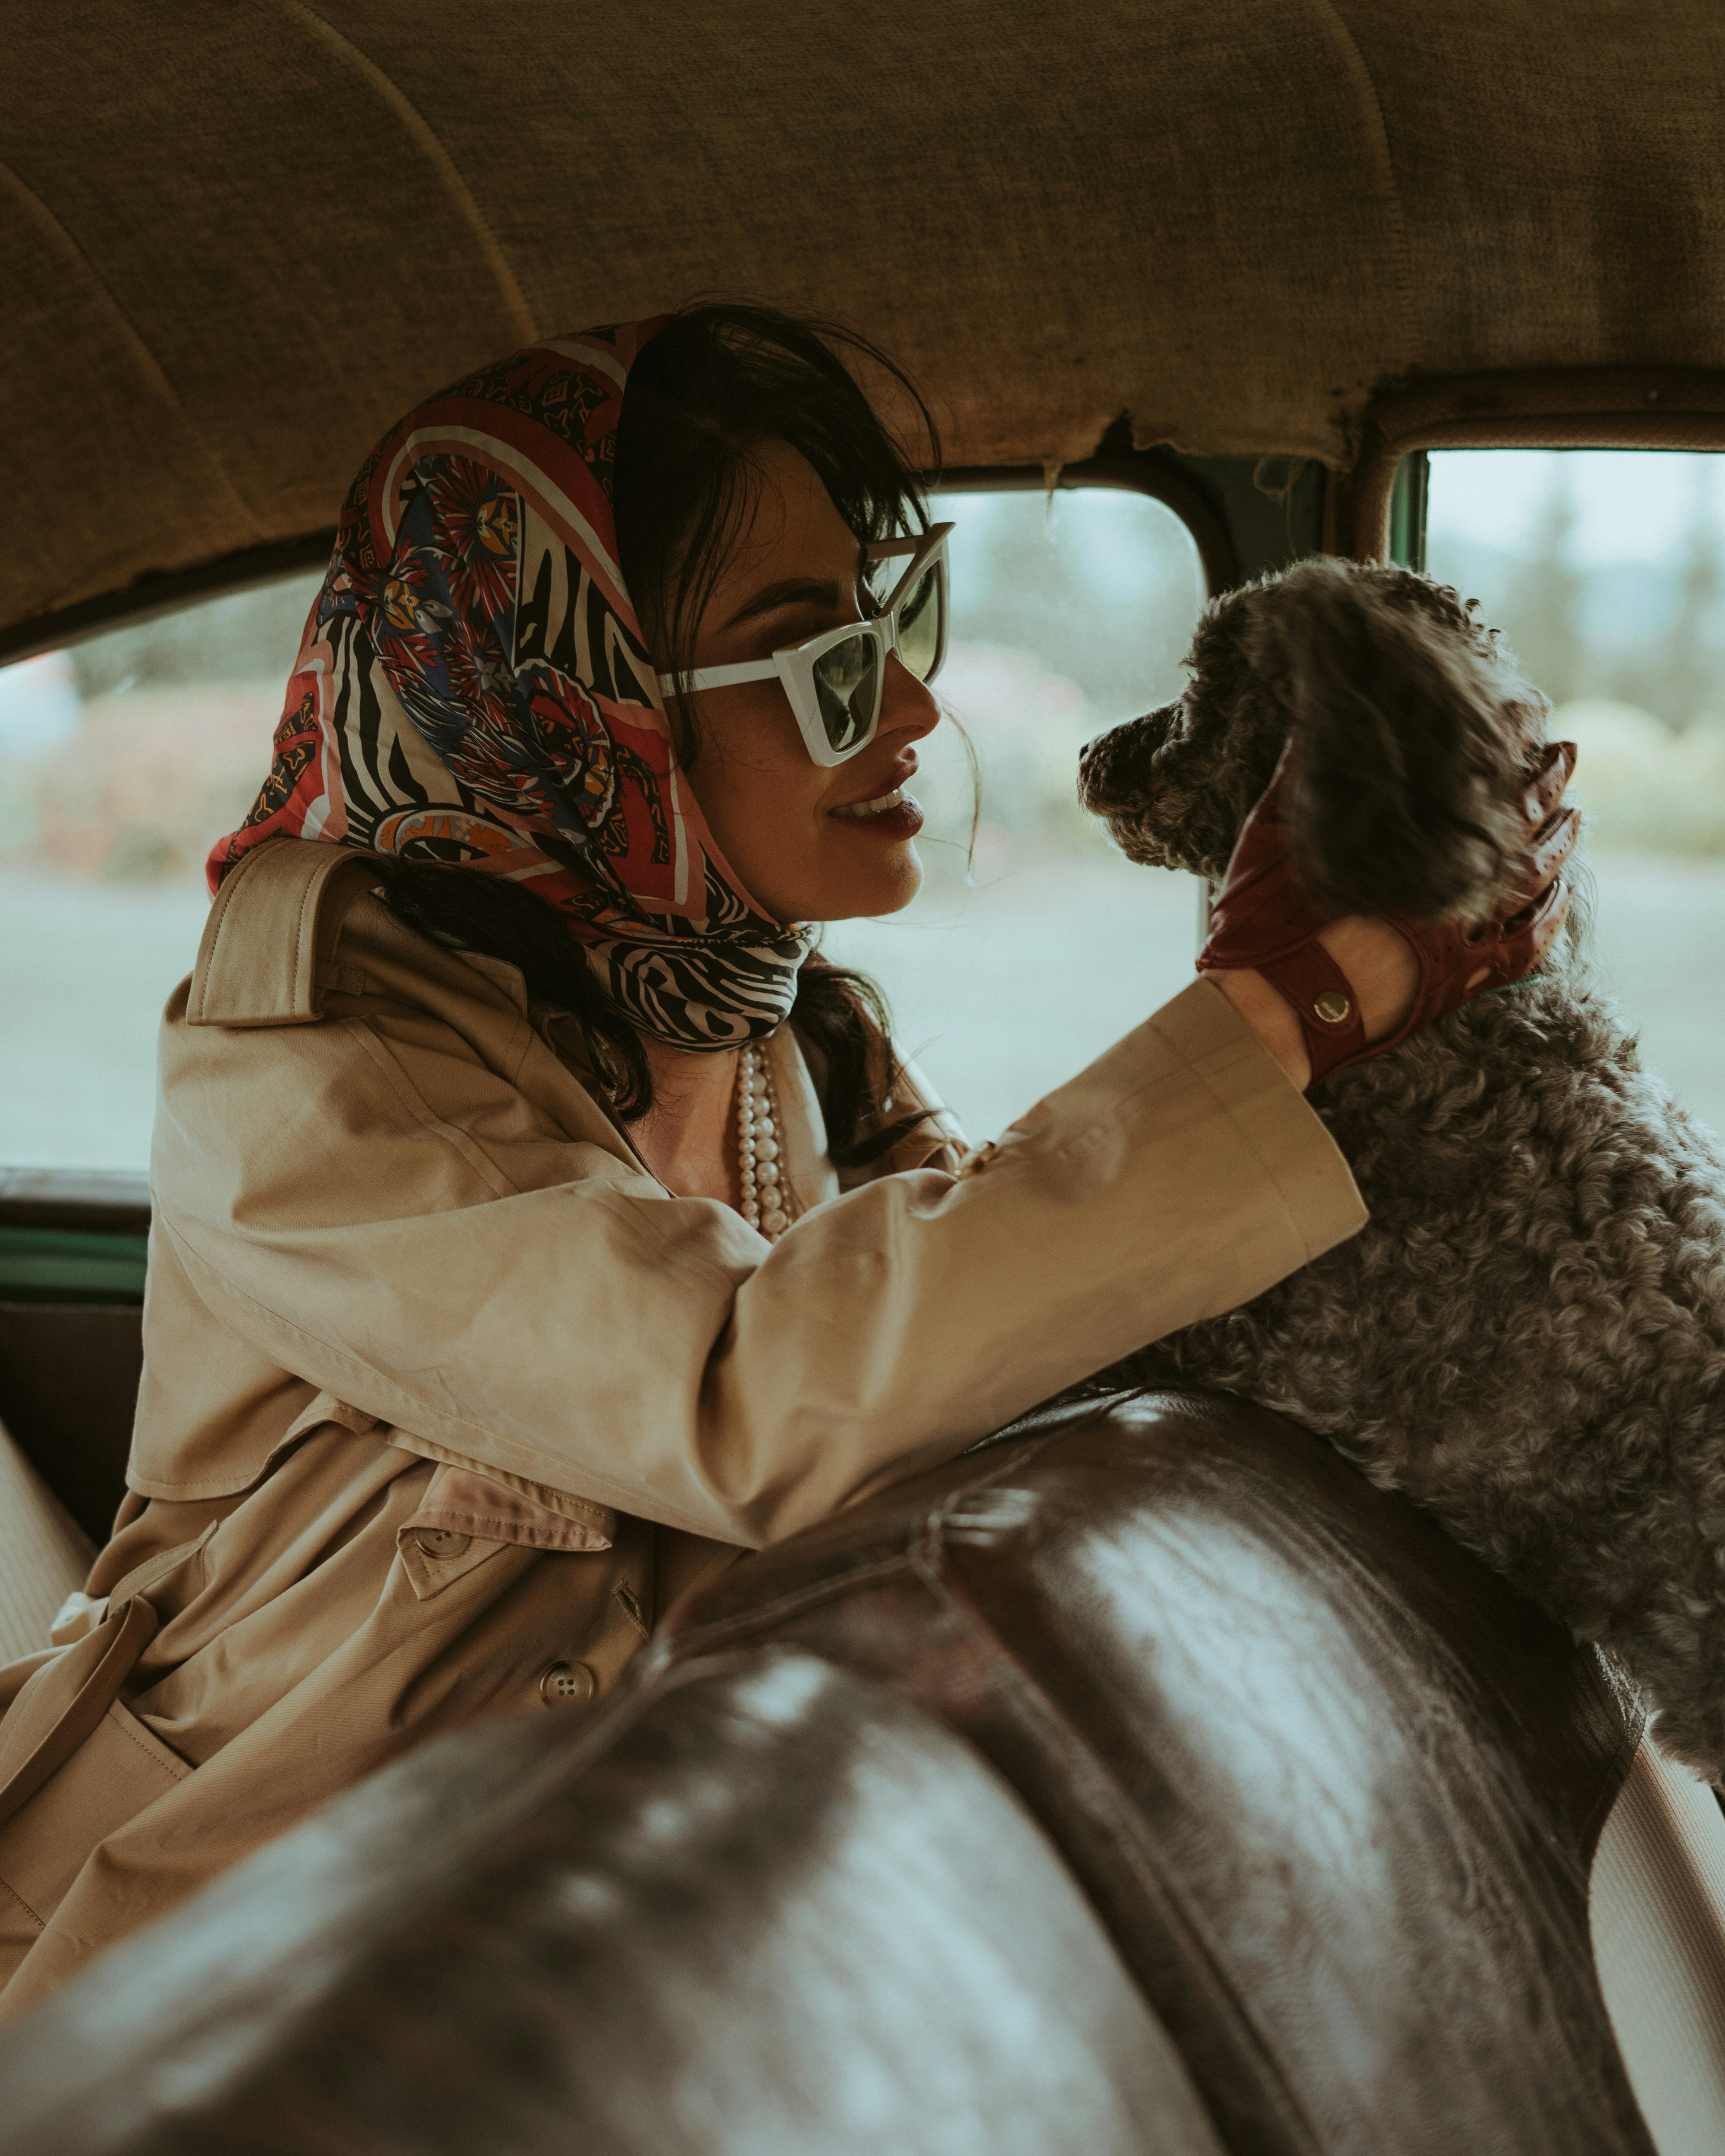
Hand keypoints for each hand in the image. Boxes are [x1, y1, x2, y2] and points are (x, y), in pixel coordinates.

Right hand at [1202, 741, 1578, 1089]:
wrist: (1268, 1011)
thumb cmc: (1262, 924)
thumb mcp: (1269, 836)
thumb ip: (1299, 777)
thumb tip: (1319, 723)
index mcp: (1401, 845)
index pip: (1475, 779)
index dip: (1506, 742)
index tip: (1526, 715)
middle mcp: (1440, 885)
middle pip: (1514, 823)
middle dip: (1545, 782)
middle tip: (1567, 751)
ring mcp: (1455, 936)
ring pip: (1530, 881)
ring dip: (1559, 842)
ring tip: (1574, 812)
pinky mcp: (1455, 981)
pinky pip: (1524, 949)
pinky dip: (1549, 918)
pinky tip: (1558, 895)